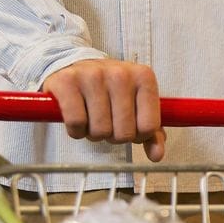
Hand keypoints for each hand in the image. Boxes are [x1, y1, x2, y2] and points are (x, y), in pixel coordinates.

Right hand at [43, 59, 165, 161]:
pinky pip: (76, 123)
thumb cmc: (111, 91)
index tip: (129, 126)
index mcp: (144, 77)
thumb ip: (151, 133)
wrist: (76, 67)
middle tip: (108, 123)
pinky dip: (76, 131)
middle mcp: (120, 73)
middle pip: (124, 133)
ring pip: (100, 130)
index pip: (149, 127)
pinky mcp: (67, 81)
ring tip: (92, 119)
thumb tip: (156, 155)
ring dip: (94, 134)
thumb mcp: (136, 106)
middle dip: (114, 136)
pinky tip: (78, 120)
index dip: (138, 136)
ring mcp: (92, 75)